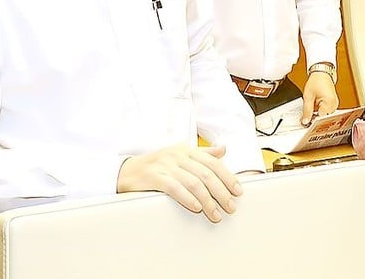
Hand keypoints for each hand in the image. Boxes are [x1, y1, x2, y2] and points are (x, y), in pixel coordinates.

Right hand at [116, 144, 241, 221]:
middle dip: (222, 192)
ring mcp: (166, 165)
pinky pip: (176, 188)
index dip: (228, 177)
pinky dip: (188, 199)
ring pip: (194, 183)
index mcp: (186, 150)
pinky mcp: (154, 177)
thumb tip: (223, 150)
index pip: (213, 163)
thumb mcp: (179, 155)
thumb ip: (202, 154)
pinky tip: (197, 208)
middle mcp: (178, 155)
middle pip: (207, 174)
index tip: (238, 191)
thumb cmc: (156, 165)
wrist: (126, 171)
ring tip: (216, 214)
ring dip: (208, 201)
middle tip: (231, 207)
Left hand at [301, 71, 337, 124]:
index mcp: (329, 102)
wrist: (322, 73)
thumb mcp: (308, 96)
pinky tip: (315, 109)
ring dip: (317, 116)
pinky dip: (320, 112)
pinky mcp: (333, 105)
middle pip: (323, 119)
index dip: (313, 122)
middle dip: (314, 119)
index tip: (306, 124)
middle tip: (306, 117)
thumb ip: (307, 110)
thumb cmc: (317, 81)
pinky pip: (326, 112)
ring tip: (311, 110)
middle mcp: (334, 105)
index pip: (321, 119)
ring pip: (324, 116)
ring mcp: (334, 105)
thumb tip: (305, 121)